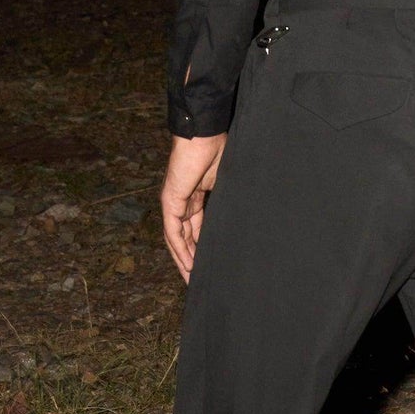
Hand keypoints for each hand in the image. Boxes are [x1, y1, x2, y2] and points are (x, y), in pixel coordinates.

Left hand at [161, 132, 226, 280]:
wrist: (206, 133)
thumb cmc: (219, 149)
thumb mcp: (226, 182)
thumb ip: (227, 201)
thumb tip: (244, 219)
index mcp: (195, 196)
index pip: (195, 228)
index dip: (201, 247)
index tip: (209, 265)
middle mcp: (182, 201)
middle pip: (184, 237)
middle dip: (191, 259)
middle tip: (199, 280)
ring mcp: (174, 201)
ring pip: (176, 238)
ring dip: (184, 260)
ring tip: (193, 280)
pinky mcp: (170, 200)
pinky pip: (173, 231)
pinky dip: (179, 249)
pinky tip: (188, 264)